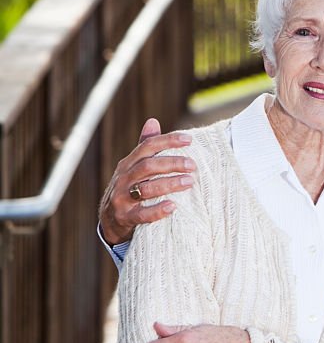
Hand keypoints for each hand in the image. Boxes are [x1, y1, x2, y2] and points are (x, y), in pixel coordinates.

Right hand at [99, 118, 195, 244]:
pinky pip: (141, 214)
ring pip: (146, 189)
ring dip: (169, 184)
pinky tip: (173, 206)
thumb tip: (153, 121)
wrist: (111, 221)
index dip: (167, 141)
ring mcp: (122, 198)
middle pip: (147, 166)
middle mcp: (123, 179)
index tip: (189, 139)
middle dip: (171, 163)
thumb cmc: (129, 189)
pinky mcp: (125, 217)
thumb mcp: (134, 168)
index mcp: (128, 164)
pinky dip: (157, 210)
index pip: (147, 147)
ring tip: (189, 182)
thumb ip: (145, 147)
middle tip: (192, 165)